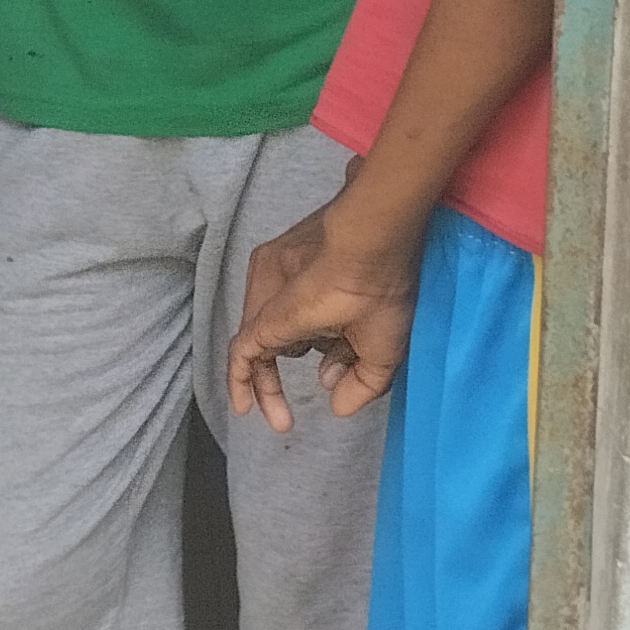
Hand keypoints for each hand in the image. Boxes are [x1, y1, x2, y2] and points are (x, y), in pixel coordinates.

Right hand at [227, 193, 422, 432]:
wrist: (384, 218)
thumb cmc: (381, 282)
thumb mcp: (383, 347)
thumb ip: (360, 385)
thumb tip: (334, 400)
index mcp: (279, 312)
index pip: (245, 353)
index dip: (245, 384)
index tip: (250, 411)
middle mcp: (264, 282)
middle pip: (259, 336)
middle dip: (281, 368)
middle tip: (304, 391)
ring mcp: (271, 257)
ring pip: (271, 313)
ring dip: (296, 339)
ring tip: (336, 347)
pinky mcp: (285, 244)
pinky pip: (280, 290)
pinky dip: (300, 314)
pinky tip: (332, 317)